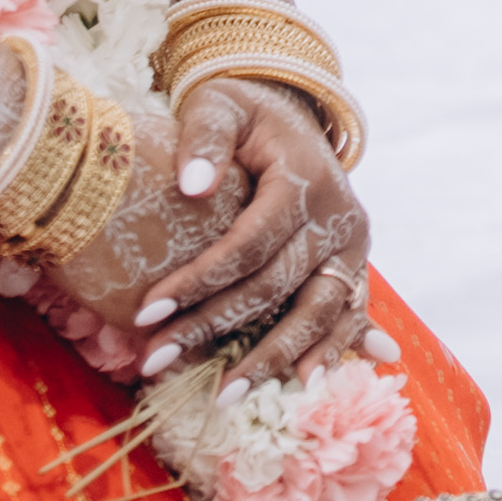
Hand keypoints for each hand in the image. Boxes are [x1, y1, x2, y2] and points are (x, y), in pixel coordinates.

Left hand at [107, 79, 373, 385]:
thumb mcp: (221, 104)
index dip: (199, 280)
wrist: (296, 115)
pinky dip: (331, 351)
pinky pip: (348, 314)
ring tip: (224, 396)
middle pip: (275, 287)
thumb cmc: (247, 114)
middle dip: (213, 327)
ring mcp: (352, 245)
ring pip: (318, 313)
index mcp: (307, 178)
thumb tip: (192, 186)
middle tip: (157, 360)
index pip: (250, 243)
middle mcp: (339, 217)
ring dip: (272, 358)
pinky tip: (305, 384)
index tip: (147, 311)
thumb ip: (206, 137)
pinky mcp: (354, 264)